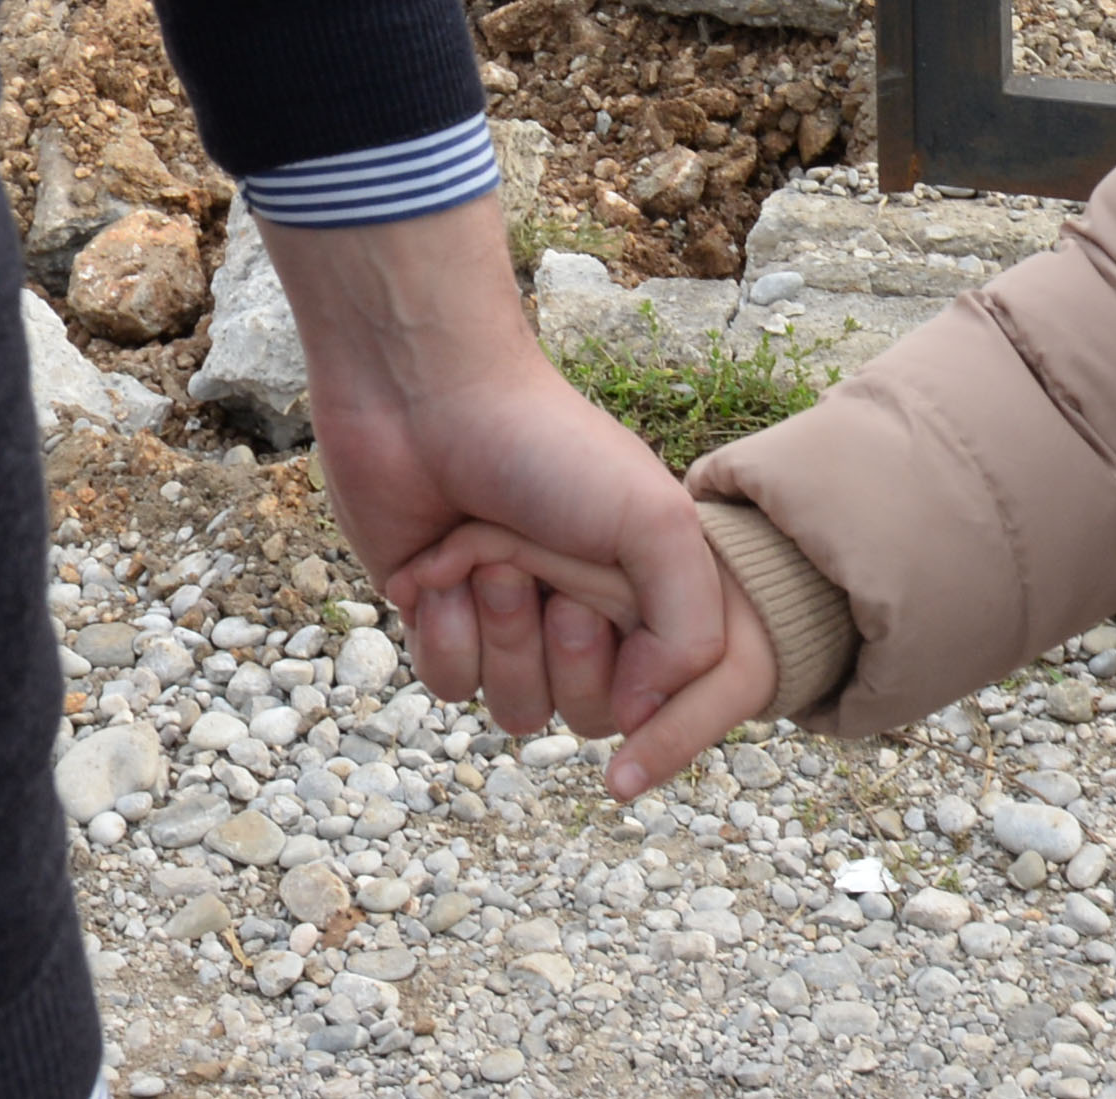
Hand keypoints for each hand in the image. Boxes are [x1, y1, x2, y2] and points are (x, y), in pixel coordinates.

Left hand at [258, 204, 763, 800]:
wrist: (423, 399)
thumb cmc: (549, 447)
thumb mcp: (657, 523)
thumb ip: (692, 632)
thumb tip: (646, 716)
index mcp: (643, 592)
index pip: (658, 698)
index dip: (627, 670)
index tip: (592, 603)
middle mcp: (583, 613)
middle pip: (586, 712)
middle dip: (558, 646)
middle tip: (537, 571)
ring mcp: (510, 621)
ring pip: (518, 708)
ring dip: (500, 633)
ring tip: (484, 559)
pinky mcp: (441, 620)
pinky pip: (452, 686)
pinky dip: (443, 630)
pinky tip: (434, 569)